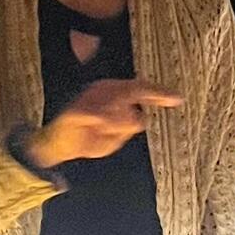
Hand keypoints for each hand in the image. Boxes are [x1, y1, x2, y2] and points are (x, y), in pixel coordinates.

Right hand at [25, 80, 182, 167]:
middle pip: (130, 93)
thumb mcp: (115, 137)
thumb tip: (139, 119)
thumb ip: (128, 127)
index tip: (177, 98)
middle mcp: (102, 90)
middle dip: (130, 115)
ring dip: (114, 127)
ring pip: (119, 109)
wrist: (57, 146)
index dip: (160, 92)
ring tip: (101, 133)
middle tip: (127, 125)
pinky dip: (102, 127)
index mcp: (112, 94)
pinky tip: (97, 130)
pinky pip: (100, 117)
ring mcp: (89, 97)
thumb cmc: (86, 139)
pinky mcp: (78, 110)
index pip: (141, 88)